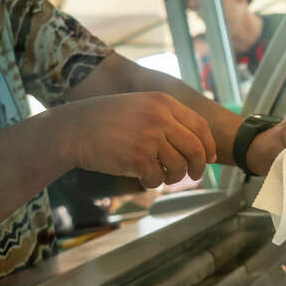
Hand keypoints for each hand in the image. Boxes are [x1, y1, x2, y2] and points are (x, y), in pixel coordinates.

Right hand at [58, 92, 217, 187]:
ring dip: (172, 177)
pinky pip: (157, 178)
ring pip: (179, 167)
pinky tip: (140, 176)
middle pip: (195, 149)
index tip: (211, 158)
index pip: (200, 126)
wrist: (74, 129)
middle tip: (195, 176)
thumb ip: (166, 119)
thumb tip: (196, 143)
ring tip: (159, 174)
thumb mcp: (140, 107)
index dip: (209, 145)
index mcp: (163, 102)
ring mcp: (149, 137)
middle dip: (199, 167)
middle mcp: (160, 117)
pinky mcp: (138, 158)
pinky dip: (152, 182)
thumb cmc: (106, 121)